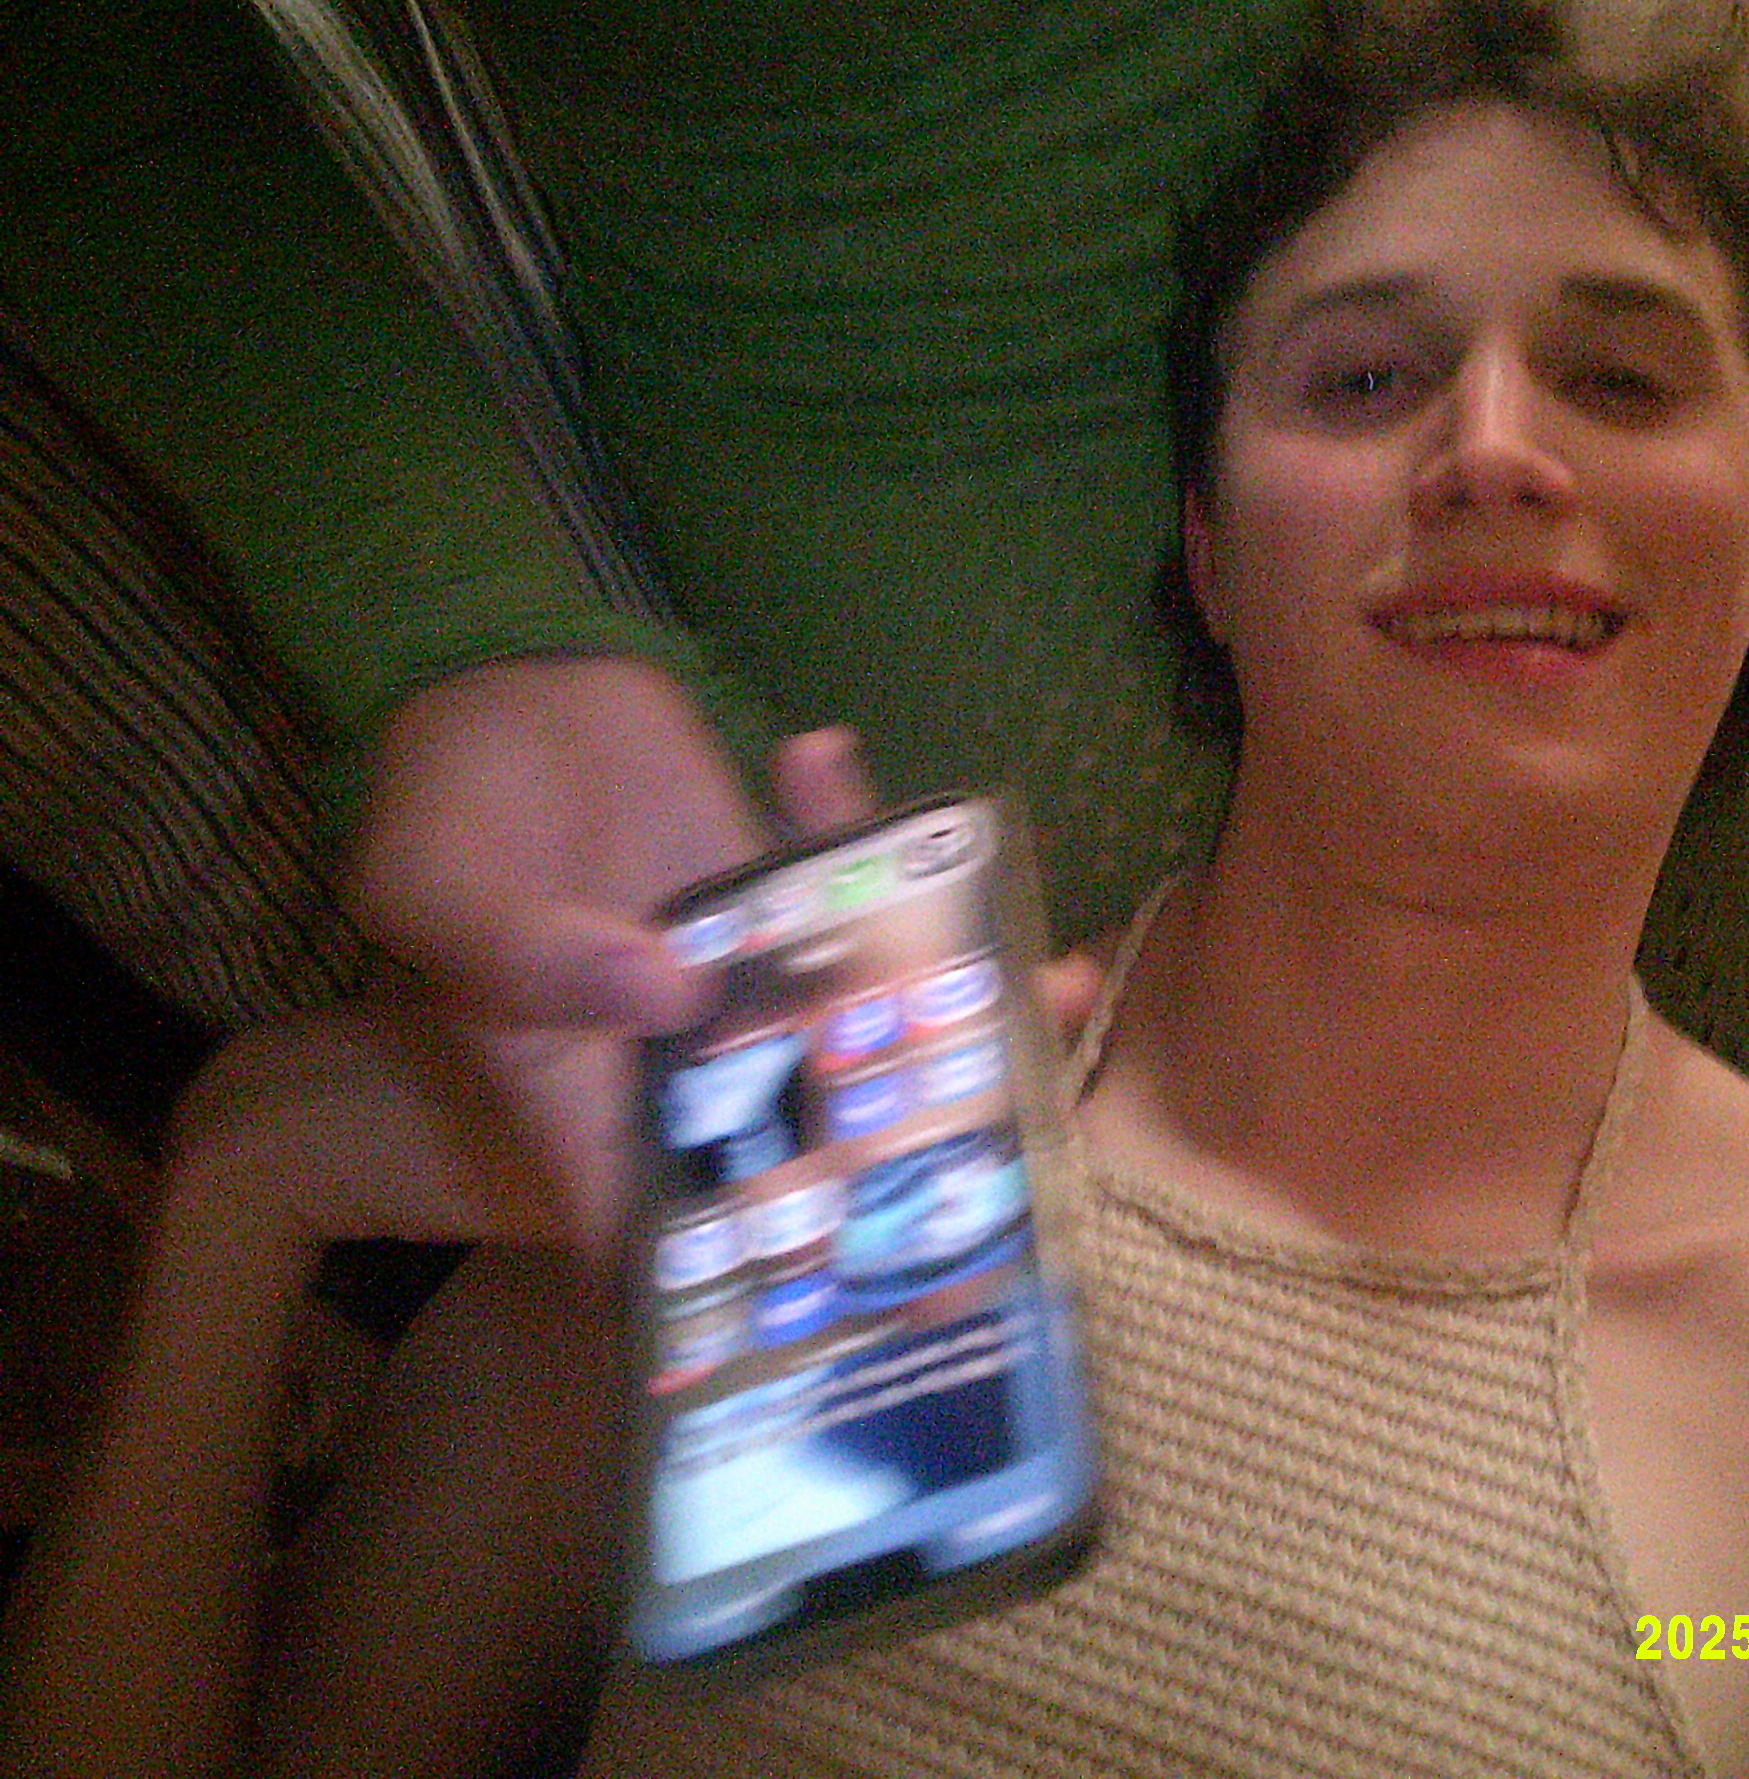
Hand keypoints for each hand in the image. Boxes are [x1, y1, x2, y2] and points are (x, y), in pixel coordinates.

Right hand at [343, 659, 1103, 1257]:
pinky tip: (949, 833)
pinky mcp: (790, 890)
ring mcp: (752, 975)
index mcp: (587, 1104)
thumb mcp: (438, 890)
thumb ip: (532, 958)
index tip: (856, 1321)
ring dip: (961, 1008)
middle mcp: (688, 1062)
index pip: (667, 1235)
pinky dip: (902, 858)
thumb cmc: (435, 814)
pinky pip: (867, 895)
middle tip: (1022, 1170)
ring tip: (1056, 984)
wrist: (488, 683)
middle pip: (807, 1147)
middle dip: (914, 1166)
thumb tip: (665, 992)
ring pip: (868, 1024)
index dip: (749, 1293)